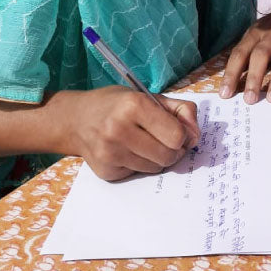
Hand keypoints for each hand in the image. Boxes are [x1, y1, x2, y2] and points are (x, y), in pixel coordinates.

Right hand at [58, 86, 198, 181]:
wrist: (74, 120)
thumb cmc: (118, 105)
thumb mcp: (149, 96)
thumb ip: (181, 111)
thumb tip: (196, 136)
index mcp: (133, 106)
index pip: (176, 136)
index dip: (182, 135)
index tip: (175, 130)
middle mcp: (118, 130)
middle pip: (168, 156)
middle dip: (173, 150)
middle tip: (164, 140)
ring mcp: (109, 153)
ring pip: (156, 168)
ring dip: (158, 159)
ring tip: (144, 143)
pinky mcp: (105, 171)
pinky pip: (139, 174)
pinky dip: (140, 165)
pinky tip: (128, 151)